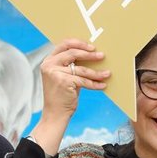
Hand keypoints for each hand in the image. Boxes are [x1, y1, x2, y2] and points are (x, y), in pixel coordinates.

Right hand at [31, 39, 108, 155]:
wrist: (55, 114)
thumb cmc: (61, 95)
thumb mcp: (62, 76)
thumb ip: (70, 65)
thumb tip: (91, 55)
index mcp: (48, 61)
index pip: (64, 44)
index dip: (79, 43)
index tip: (91, 47)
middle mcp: (49, 65)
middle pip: (73, 53)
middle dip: (89, 54)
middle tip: (101, 55)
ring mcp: (55, 73)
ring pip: (81, 69)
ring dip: (96, 72)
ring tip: (107, 73)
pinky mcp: (63, 82)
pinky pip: (84, 81)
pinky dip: (95, 84)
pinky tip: (103, 85)